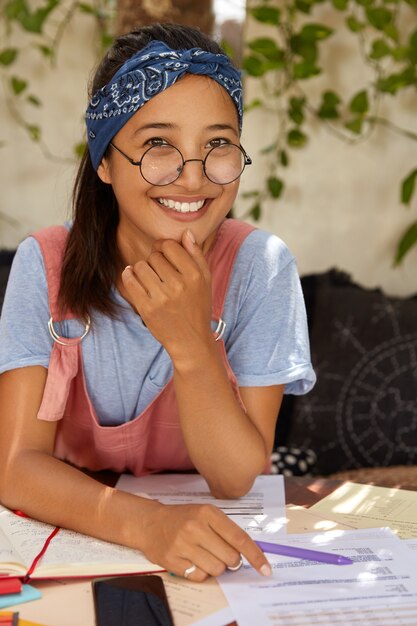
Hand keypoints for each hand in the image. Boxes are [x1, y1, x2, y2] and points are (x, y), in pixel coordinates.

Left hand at [121, 230, 212, 359]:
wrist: (191, 340)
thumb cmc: (198, 307)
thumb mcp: (205, 280)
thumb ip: (196, 255)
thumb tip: (186, 233)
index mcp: (194, 275)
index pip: (170, 246)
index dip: (163, 247)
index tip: (163, 254)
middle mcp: (178, 285)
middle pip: (154, 256)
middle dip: (154, 260)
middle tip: (158, 272)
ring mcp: (161, 298)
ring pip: (140, 266)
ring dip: (142, 269)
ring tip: (149, 278)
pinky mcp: (147, 309)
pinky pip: (130, 281)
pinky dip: (129, 276)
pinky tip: (134, 277)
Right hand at [141, 501, 271, 581]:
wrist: (150, 522)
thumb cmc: (184, 518)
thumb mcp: (206, 514)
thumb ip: (227, 530)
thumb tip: (249, 554)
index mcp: (208, 513)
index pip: (239, 538)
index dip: (255, 555)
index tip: (266, 568)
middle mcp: (195, 528)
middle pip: (230, 558)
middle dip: (232, 560)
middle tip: (223, 554)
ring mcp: (182, 545)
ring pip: (216, 569)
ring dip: (216, 567)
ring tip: (205, 555)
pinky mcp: (173, 561)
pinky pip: (200, 577)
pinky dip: (201, 572)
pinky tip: (193, 560)